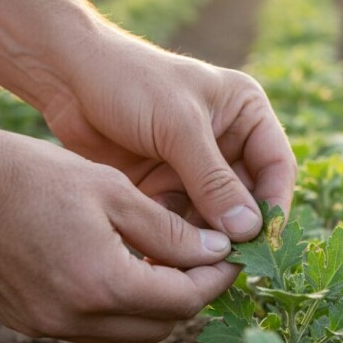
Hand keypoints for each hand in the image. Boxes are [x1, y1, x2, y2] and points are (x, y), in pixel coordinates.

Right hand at [0, 110, 239, 342]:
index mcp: (102, 285)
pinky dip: (117, 308)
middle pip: (160, 326)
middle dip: (189, 295)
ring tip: (166, 262)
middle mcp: (75, 319)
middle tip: (203, 258)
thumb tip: (216, 252)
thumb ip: (169, 230)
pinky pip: (91, 330)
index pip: (184, 301)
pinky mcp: (28, 322)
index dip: (216, 280)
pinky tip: (122, 270)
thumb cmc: (31, 175)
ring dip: (154, 305)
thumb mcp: (112, 191)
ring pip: (127, 333)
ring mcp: (48, 326)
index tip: (231, 257)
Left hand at [46, 36, 295, 240]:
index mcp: (245, 113)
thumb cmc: (129, 81)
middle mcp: (226, 142)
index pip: (277, 166)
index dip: (275, 204)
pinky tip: (168, 259)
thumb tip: (249, 229)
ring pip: (215, 217)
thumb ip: (213, 179)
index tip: (266, 240)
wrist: (65, 76)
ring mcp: (194, 168)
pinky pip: (181, 222)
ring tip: (198, 266)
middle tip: (232, 262)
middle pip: (248, 198)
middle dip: (239, 230)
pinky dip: (177, 240)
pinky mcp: (164, 187)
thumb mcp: (177, 126)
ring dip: (207, 241)